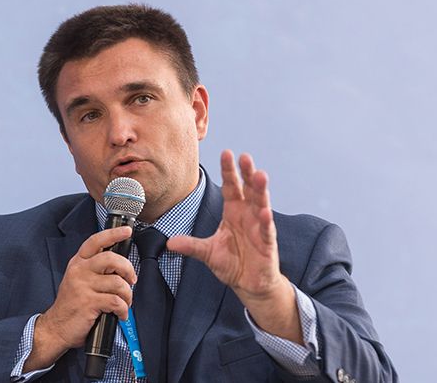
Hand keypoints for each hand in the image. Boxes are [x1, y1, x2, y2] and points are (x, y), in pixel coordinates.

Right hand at [25, 226, 136, 370]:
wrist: (56, 328)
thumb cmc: (71, 305)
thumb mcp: (78, 280)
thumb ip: (95, 269)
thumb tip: (121, 266)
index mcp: (78, 263)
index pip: (96, 241)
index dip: (113, 234)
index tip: (127, 231)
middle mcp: (80, 271)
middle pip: (111, 259)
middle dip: (128, 269)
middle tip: (131, 280)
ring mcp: (83, 286)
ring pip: (118, 283)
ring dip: (127, 295)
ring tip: (124, 302)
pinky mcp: (89, 303)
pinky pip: (116, 302)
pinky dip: (123, 310)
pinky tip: (120, 314)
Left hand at [168, 150, 301, 342]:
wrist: (248, 284)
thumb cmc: (232, 263)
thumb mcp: (207, 253)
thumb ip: (190, 246)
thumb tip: (169, 242)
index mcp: (233, 212)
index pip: (230, 187)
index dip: (228, 171)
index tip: (226, 153)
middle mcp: (247, 215)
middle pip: (248, 190)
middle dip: (246, 173)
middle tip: (244, 157)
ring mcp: (259, 228)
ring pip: (261, 204)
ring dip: (260, 190)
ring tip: (260, 176)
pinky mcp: (267, 244)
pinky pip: (266, 230)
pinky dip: (265, 221)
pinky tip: (264, 212)